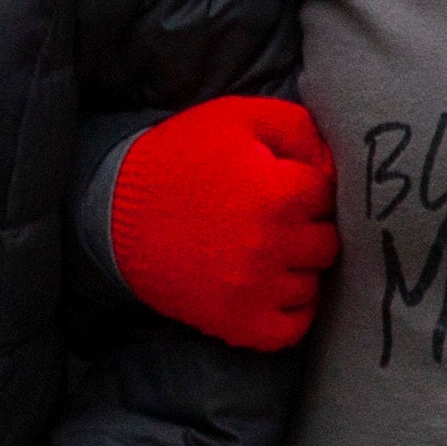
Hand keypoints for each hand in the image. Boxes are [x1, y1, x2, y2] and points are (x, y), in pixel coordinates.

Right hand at [103, 95, 339, 349]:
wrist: (112, 211)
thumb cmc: (179, 158)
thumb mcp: (237, 118)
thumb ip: (298, 127)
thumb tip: (334, 162)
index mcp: (276, 192)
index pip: (326, 194)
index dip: (304, 185)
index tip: (278, 185)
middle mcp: (272, 245)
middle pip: (327, 242)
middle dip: (305, 227)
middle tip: (272, 219)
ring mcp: (255, 289)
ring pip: (312, 284)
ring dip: (296, 268)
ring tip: (264, 252)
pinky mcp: (238, 322)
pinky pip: (293, 328)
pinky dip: (289, 311)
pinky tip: (269, 288)